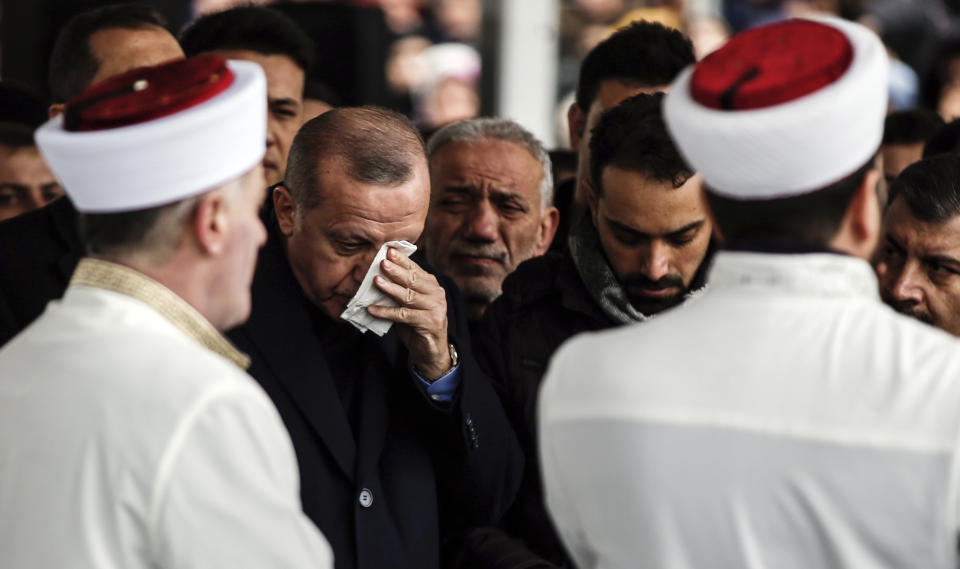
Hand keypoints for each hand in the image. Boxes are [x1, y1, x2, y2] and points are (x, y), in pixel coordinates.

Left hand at [367, 248, 450, 379]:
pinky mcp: (430, 323)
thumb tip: (377, 276)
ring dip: (390, 288)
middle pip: (413, 280)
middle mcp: (436, 294)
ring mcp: (435, 308)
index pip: (415, 269)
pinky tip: (372, 309)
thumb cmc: (416, 324)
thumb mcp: (408, 303)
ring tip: (375, 281)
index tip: (388, 250)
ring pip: (409, 296)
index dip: (402, 260)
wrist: (431, 350)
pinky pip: (403, 315)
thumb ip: (399, 290)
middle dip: (396, 270)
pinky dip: (386, 312)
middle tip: (381, 262)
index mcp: (432, 285)